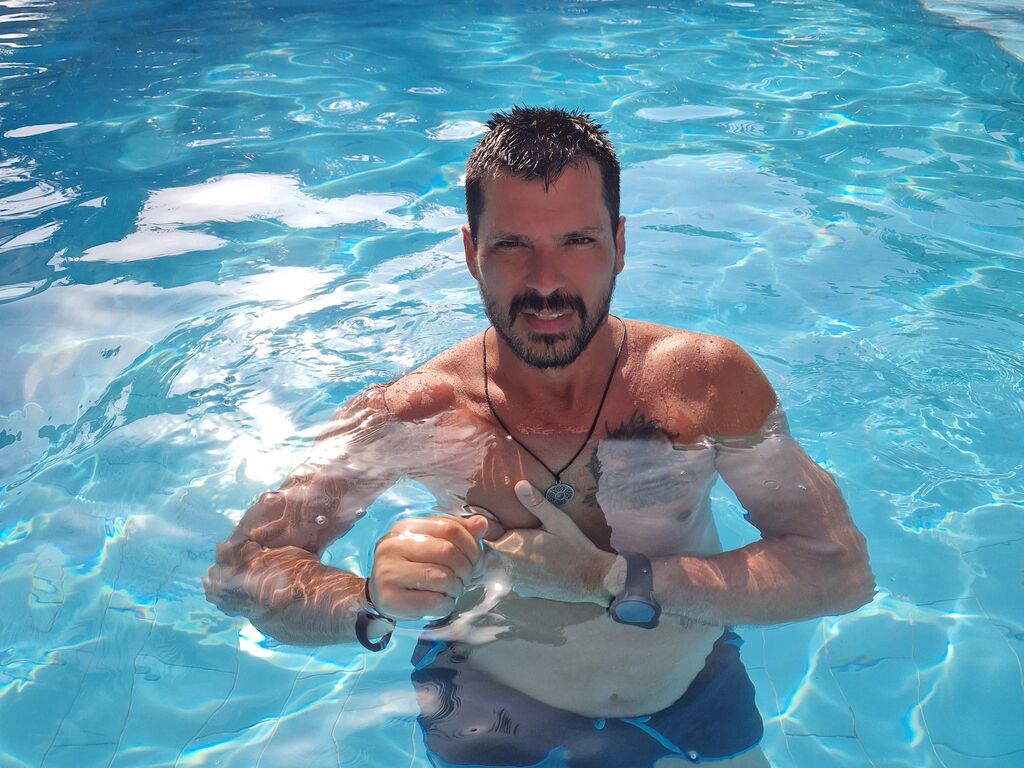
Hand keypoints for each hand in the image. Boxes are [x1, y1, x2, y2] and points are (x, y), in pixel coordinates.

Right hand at [369, 514, 488, 620]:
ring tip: (452, 589)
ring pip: (443, 578)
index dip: (471, 545)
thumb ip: (458, 531)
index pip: (450, 527)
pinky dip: (446, 604)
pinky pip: (434, 602)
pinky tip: (441, 601)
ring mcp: (388, 572)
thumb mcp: (432, 543)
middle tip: (466, 577)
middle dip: (466, 568)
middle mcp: (392, 546)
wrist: (383, 594)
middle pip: (448, 552)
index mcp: (405, 527)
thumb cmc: (413, 566)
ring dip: (457, 587)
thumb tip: (481, 523)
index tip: (476, 559)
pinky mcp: (390, 599)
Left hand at [486, 481, 617, 603]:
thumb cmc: (573, 547)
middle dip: (486, 547)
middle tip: (493, 537)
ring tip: (510, 549)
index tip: (484, 525)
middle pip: (484, 557)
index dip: (480, 533)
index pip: (481, 541)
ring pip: (494, 569)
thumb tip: (519, 485)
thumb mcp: (557, 520)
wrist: (590, 578)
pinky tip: (526, 564)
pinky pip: (509, 579)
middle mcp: (507, 567)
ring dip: (497, 560)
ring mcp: (514, 582)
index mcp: (511, 547)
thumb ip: (536, 503)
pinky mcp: (523, 591)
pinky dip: (511, 571)